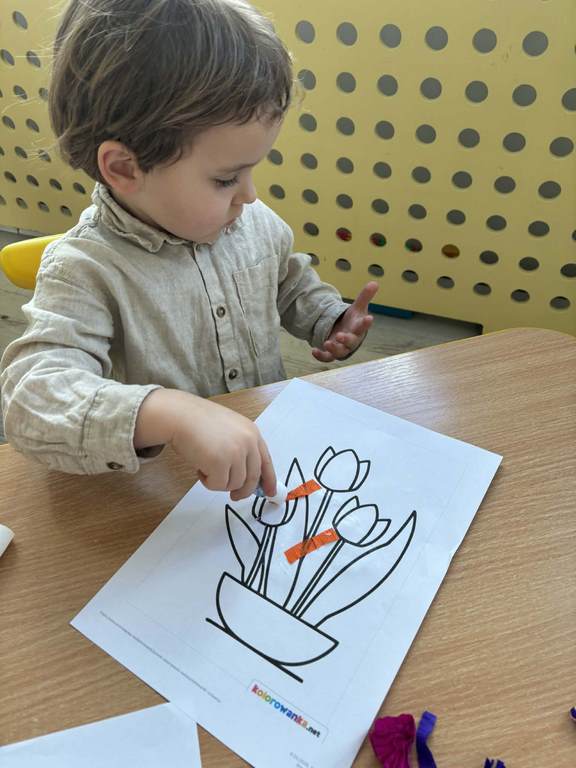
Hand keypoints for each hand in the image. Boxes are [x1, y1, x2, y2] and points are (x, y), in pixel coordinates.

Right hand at [134, 389, 275, 500]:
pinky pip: (218, 485)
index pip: (266, 461)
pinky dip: (208, 482)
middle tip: (235, 496)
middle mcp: (248, 443)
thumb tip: (247, 479)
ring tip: (206, 466)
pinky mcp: (220, 463)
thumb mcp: (229, 430)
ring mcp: (235, 453)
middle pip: (253, 478)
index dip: (269, 480)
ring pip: (235, 484)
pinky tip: (199, 468)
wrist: (180, 415)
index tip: (270, 493)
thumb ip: (241, 448)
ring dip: (219, 482)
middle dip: (244, 491)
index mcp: (252, 433)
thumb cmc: (198, 422)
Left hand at [312, 282, 378, 361]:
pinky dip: (321, 356)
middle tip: (341, 335)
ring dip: (334, 349)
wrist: (344, 334)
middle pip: (351, 342)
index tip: (370, 318)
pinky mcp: (331, 353)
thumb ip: (364, 297)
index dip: (366, 323)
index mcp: (358, 329)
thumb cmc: (353, 322)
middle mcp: (351, 340)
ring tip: (327, 343)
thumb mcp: (357, 308)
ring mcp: (341, 348)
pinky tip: (314, 350)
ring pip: (340, 352)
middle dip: (346, 340)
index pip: (363, 326)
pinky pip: (327, 357)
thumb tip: (375, 282)